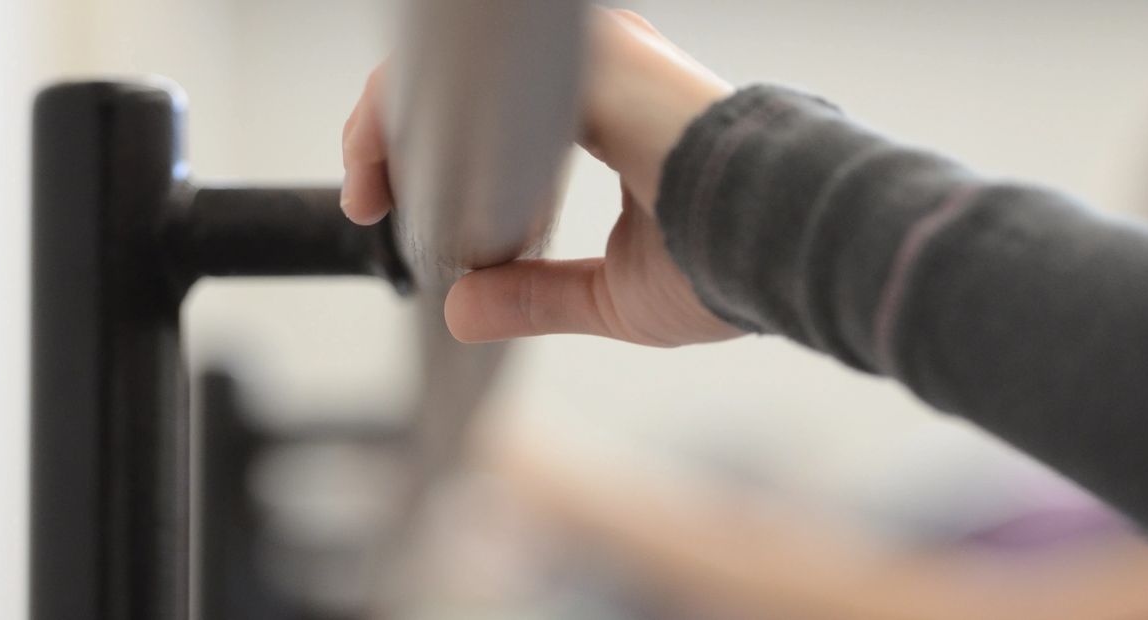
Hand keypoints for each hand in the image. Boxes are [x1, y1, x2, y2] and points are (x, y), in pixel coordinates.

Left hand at [341, 8, 740, 346]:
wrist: (782, 249)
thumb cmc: (726, 270)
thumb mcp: (611, 297)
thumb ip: (537, 295)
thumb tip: (462, 312)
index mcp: (607, 115)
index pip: (499, 117)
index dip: (437, 156)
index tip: (393, 211)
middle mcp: (592, 73)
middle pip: (467, 83)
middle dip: (398, 134)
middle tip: (365, 199)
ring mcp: (584, 59)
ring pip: (455, 66)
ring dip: (391, 119)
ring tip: (366, 185)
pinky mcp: (578, 60)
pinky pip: (462, 70)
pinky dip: (409, 108)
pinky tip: (384, 158)